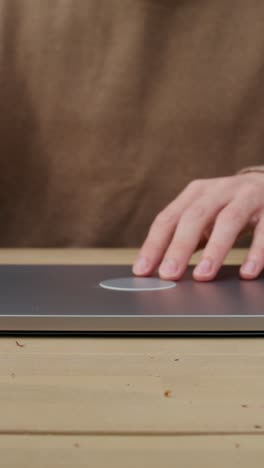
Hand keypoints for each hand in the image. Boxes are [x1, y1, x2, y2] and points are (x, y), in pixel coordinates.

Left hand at [132, 173, 263, 280]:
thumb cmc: (230, 207)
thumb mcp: (205, 216)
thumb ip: (186, 237)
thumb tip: (159, 269)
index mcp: (196, 193)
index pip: (168, 218)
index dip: (154, 244)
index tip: (142, 270)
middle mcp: (219, 191)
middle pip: (195, 217)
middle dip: (179, 247)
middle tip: (168, 274)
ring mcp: (247, 197)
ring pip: (229, 220)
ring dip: (215, 249)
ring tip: (203, 275)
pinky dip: (257, 252)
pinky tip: (247, 272)